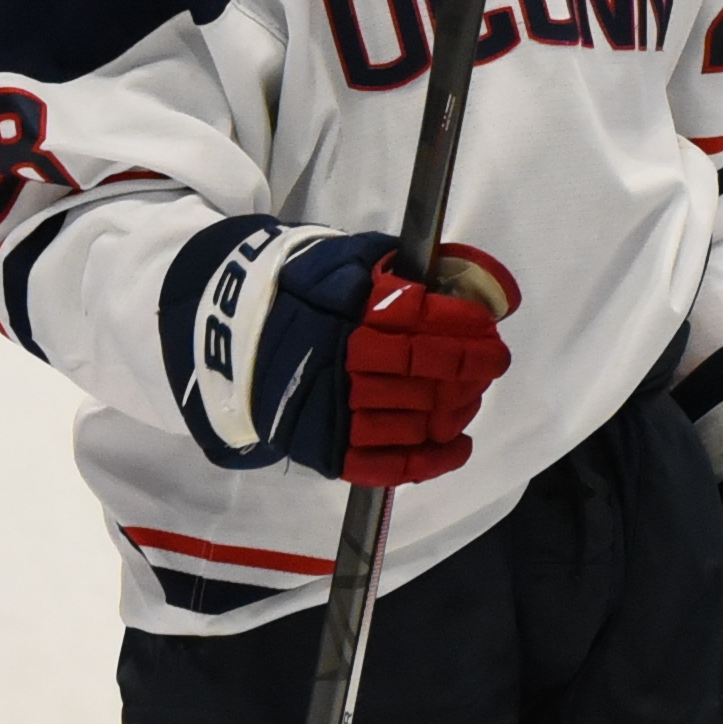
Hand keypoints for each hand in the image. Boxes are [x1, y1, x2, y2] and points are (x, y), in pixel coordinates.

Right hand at [250, 236, 516, 488]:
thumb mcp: (341, 260)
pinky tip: (458, 447)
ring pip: (411, 417)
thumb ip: (394, 264)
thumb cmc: (299, 291)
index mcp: (344, 310)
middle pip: (420, 370)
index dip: (460, 325)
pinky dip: (428, 461)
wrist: (230, 335)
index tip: (488, 328)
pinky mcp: (326, 448)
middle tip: (492, 363)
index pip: (417, 318)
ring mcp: (333, 410)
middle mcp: (340, 361)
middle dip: (466, 366)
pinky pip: (385, 463)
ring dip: (454, 408)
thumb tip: (461, 269)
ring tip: (472, 396)